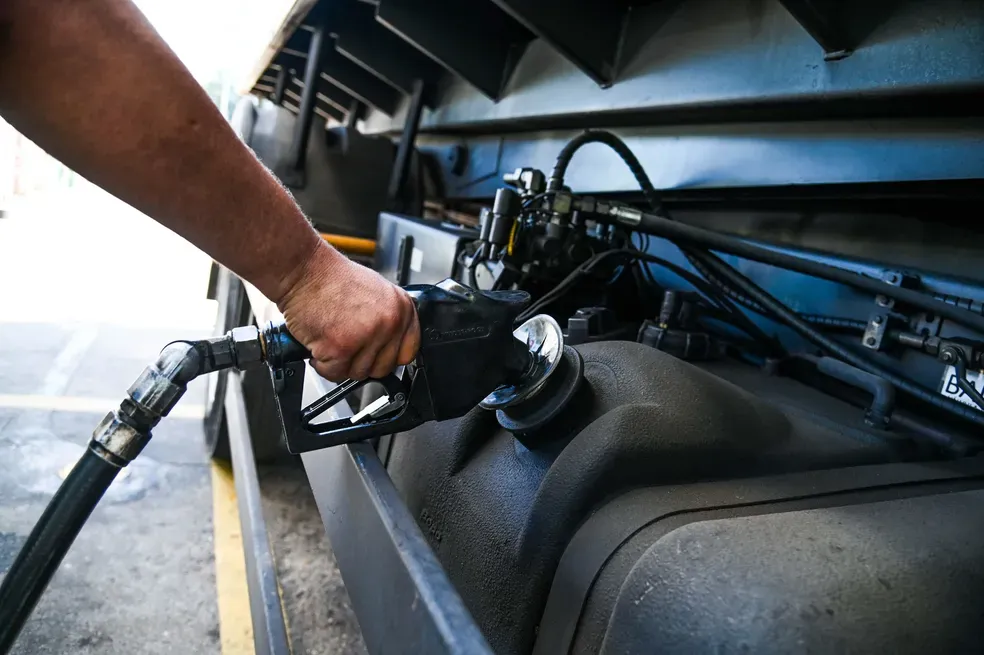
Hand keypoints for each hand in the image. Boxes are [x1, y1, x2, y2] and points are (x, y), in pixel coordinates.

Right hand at [276, 244, 419, 381]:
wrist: (304, 270)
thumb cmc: (332, 279)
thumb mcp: (376, 292)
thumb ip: (388, 319)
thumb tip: (390, 345)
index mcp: (402, 308)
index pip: (408, 352)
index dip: (388, 357)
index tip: (375, 355)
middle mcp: (390, 322)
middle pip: (382, 367)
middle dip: (361, 361)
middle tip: (347, 346)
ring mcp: (367, 335)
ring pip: (358, 373)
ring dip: (340, 363)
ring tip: (331, 340)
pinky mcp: (342, 347)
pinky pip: (335, 373)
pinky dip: (322, 364)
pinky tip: (319, 344)